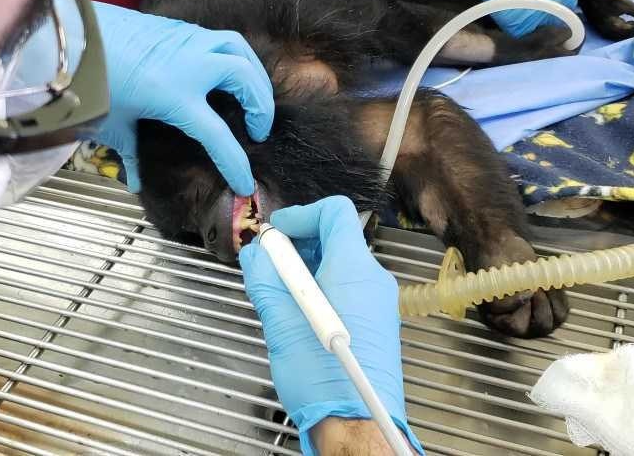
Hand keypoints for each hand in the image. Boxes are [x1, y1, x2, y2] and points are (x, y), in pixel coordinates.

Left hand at [91, 2, 273, 195]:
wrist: (71, 36)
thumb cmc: (90, 81)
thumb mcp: (112, 125)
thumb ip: (130, 154)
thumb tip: (135, 182)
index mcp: (175, 95)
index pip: (218, 136)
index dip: (235, 163)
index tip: (244, 183)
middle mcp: (190, 64)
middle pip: (245, 78)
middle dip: (260, 105)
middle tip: (258, 128)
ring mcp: (186, 41)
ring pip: (237, 47)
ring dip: (252, 72)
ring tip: (252, 93)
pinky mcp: (176, 28)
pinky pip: (217, 39)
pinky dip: (230, 55)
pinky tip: (222, 71)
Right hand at [239, 197, 422, 455]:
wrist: (355, 422)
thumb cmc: (324, 378)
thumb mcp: (280, 321)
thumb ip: (265, 279)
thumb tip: (255, 255)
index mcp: (354, 268)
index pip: (335, 212)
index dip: (300, 215)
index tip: (276, 234)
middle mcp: (372, 280)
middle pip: (335, 239)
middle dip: (297, 247)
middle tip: (268, 267)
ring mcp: (377, 302)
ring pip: (338, 267)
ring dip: (305, 272)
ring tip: (279, 296)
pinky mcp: (375, 323)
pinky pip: (346, 291)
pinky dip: (320, 292)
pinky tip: (298, 317)